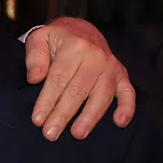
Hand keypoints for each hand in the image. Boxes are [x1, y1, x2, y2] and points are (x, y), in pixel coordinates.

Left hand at [25, 18, 135, 140]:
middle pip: (78, 90)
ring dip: (90, 117)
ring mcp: (111, 66)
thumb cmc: (57, 37)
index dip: (47, 101)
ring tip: (77, 134)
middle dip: (63, 114)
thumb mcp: (39, 38)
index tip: (37, 120)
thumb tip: (35, 78)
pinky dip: (127, 107)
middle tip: (51, 134)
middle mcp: (96, 57)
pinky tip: (120, 123)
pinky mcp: (121, 74)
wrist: (80, 28)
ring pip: (101, 95)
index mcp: (74, 46)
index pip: (58, 79)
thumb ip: (34, 57)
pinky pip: (128, 92)